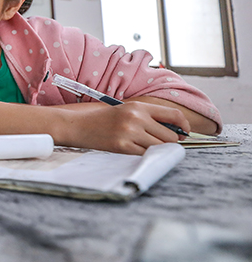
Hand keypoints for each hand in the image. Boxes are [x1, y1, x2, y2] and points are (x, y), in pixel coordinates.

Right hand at [56, 101, 190, 154]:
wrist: (77, 126)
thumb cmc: (103, 120)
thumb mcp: (126, 111)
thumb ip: (149, 118)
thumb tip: (175, 133)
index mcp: (138, 107)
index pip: (174, 114)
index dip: (184, 126)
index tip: (184, 133)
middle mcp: (136, 117)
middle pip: (170, 136)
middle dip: (168, 143)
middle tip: (157, 143)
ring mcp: (129, 132)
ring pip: (159, 147)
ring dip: (155, 150)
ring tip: (141, 145)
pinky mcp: (122, 146)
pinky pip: (145, 154)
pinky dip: (143, 154)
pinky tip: (131, 149)